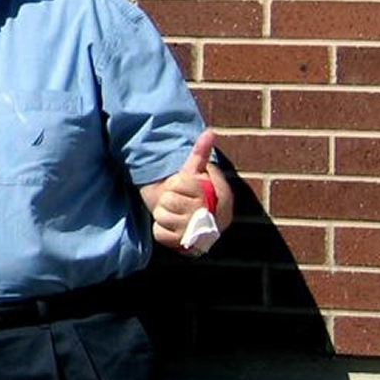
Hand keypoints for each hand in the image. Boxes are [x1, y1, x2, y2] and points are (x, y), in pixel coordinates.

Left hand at [149, 129, 222, 251]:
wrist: (196, 226)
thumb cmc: (195, 194)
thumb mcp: (197, 172)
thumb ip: (201, 153)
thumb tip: (210, 132)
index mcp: (219, 197)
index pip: (182, 183)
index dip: (178, 183)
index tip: (186, 187)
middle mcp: (212, 217)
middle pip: (170, 200)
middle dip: (169, 199)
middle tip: (178, 202)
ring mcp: (200, 234)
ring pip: (163, 216)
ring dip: (163, 214)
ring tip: (175, 215)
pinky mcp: (186, 248)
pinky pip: (160, 234)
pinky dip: (160, 230)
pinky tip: (171, 229)